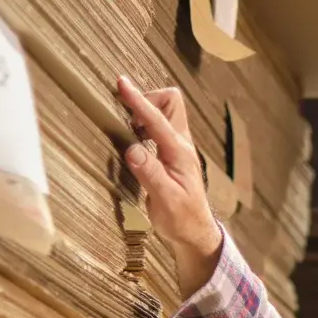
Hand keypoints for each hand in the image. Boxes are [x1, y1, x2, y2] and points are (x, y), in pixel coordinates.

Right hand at [116, 75, 222, 299]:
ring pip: (166, 113)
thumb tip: (132, 148)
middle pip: (170, 102)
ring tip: (126, 127)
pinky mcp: (172, 154)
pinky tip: (133, 139)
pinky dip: (144, 124)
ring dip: (145, 111)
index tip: (122, 84)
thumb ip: (150, 173)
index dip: (139, 100)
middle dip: (147, 99)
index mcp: (179, 152)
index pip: (157, 119)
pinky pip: (159, 127)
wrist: (195, 233)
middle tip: (125, 113)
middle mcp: (181, 145)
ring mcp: (178, 148)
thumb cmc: (181, 219)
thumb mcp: (165, 200)